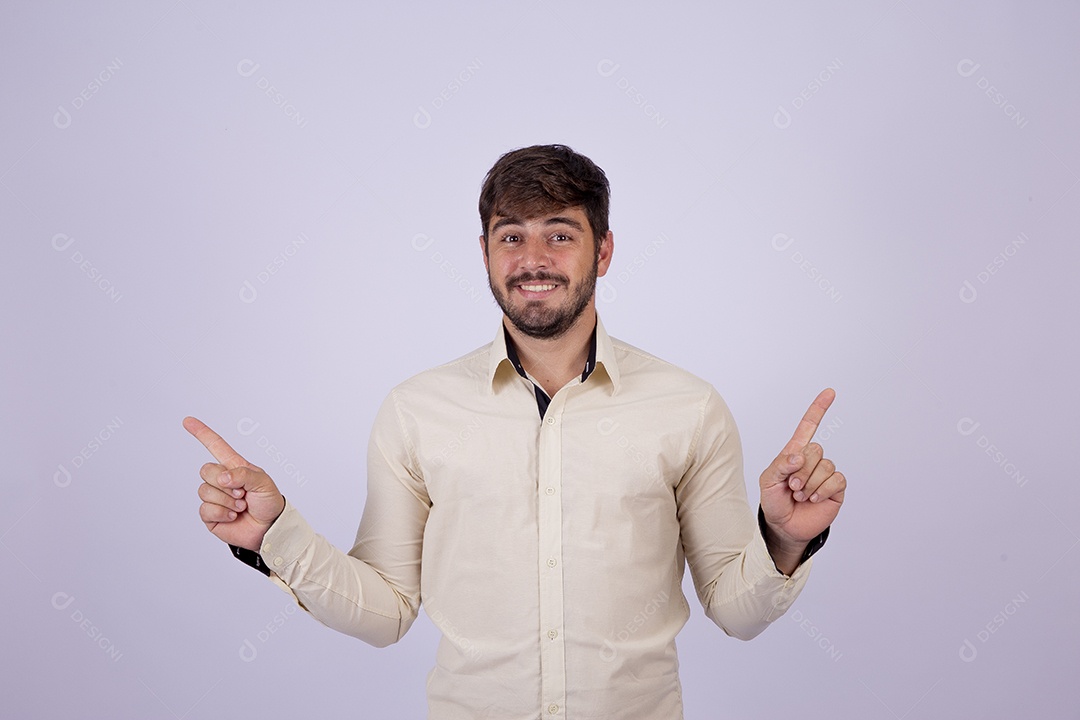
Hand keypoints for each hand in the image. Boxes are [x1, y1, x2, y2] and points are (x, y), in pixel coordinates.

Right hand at [183, 416, 284, 551]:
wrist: (269, 528)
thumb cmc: (269, 502)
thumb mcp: (264, 483)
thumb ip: (244, 475)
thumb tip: (223, 477)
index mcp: (235, 466)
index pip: (216, 446)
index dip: (202, 433)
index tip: (187, 421)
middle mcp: (222, 479)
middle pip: (206, 469)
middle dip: (224, 482)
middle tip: (242, 493)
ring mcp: (214, 497)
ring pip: (204, 490)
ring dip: (226, 499)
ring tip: (241, 505)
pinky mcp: (210, 514)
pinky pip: (205, 509)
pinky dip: (222, 512)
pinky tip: (233, 516)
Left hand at [759, 389, 845, 568]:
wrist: (784, 527)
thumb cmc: (774, 501)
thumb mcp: (768, 481)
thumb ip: (781, 465)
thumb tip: (799, 457)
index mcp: (794, 453)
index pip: (808, 427)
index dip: (818, 409)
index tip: (830, 392)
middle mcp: (812, 460)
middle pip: (815, 449)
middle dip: (801, 470)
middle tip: (792, 486)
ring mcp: (825, 474)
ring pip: (826, 465)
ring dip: (810, 483)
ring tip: (801, 495)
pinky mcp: (836, 488)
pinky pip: (836, 480)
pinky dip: (822, 490)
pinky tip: (814, 499)